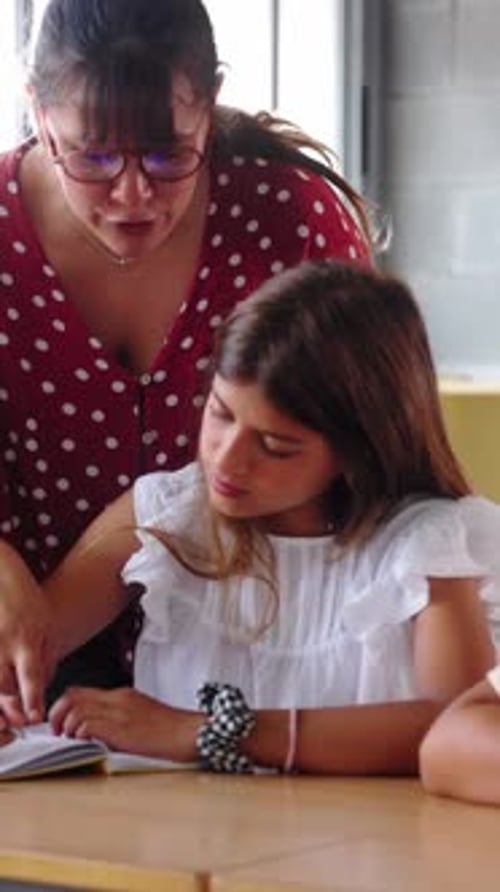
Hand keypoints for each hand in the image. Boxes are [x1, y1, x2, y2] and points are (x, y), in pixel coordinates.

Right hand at [0, 542, 54, 725]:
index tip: (33, 717)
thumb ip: (45, 655)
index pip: (31, 676)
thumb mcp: (45, 622)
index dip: (32, 700)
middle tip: (18, 724)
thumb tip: (43, 686)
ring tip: (6, 714)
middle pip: (4, 687)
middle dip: (10, 709)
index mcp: (28, 637)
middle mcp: (5, 642)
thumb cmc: (24, 596)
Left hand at [48, 686, 200, 760]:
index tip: (61, 723)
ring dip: (66, 726)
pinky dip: (79, 734)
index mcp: (122, 695)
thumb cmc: (172, 730)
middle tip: (57, 732)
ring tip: (70, 739)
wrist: (191, 732)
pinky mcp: (122, 729)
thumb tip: (96, 730)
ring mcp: (120, 712)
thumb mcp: (143, 715)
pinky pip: (89, 724)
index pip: (82, 691)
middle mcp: (118, 699)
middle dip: (57, 713)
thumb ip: (120, 717)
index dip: (64, 707)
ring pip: (76, 709)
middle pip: (73, 695)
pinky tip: (85, 743)